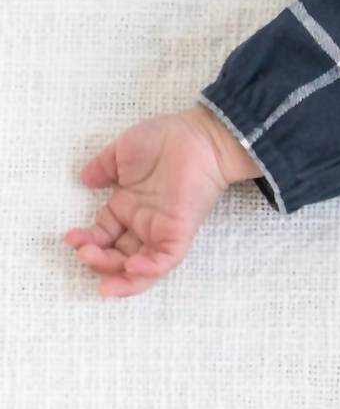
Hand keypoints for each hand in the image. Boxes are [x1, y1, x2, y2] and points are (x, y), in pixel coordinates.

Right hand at [65, 108, 240, 296]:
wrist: (199, 135)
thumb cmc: (164, 139)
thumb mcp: (122, 152)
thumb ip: (102, 167)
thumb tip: (84, 178)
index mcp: (128, 207)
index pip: (103, 236)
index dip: (86, 241)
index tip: (70, 238)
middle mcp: (143, 223)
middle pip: (117, 256)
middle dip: (97, 261)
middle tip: (83, 253)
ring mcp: (162, 229)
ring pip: (139, 267)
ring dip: (117, 273)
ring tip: (94, 262)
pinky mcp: (179, 232)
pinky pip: (164, 260)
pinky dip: (148, 270)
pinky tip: (130, 266)